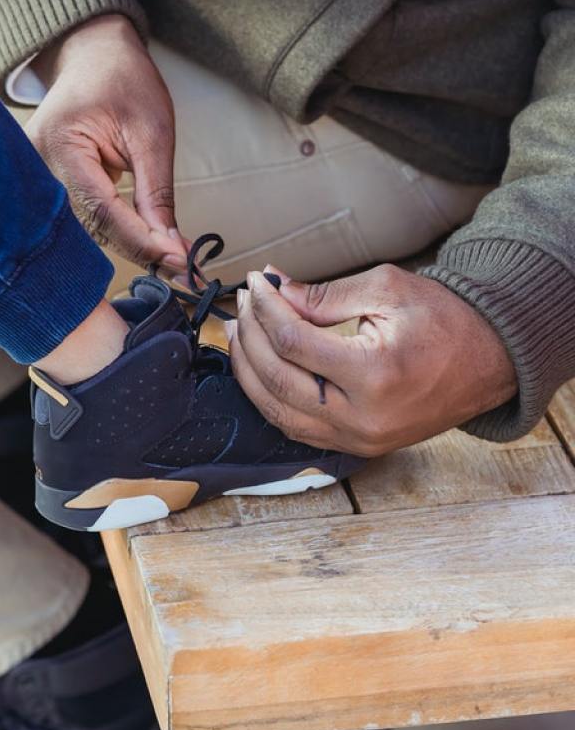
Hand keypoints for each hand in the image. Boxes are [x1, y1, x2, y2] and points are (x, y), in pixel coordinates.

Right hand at [25, 15, 187, 271]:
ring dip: (128, 244)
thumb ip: (157, 193)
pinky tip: (146, 241)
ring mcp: (35, 178)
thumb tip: (171, 247)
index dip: (141, 240)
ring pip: (84, 230)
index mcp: (61, 144)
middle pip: (89, 227)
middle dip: (138, 248)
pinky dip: (115, 231)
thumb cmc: (122, 80)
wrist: (92, 56)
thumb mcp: (152, 132)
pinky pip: (80, 219)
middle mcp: (36, 167)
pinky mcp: (45, 186)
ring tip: (171, 256)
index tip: (178, 261)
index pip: (102, 209)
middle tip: (182, 267)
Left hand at [227, 264, 517, 455]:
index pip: (293, 343)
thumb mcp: (388, 290)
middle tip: (243, 303)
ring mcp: (358, 439)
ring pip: (277, 412)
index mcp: (375, 374)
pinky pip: (295, 428)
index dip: (267, 309)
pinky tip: (257, 368)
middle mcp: (363, 417)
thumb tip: (275, 290)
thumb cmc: (444, 319)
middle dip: (251, 337)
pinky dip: (268, 399)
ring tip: (240, 332)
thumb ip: (325, 296)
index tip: (258, 282)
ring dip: (249, 372)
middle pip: (277, 379)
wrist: (490, 362)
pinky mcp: (356, 447)